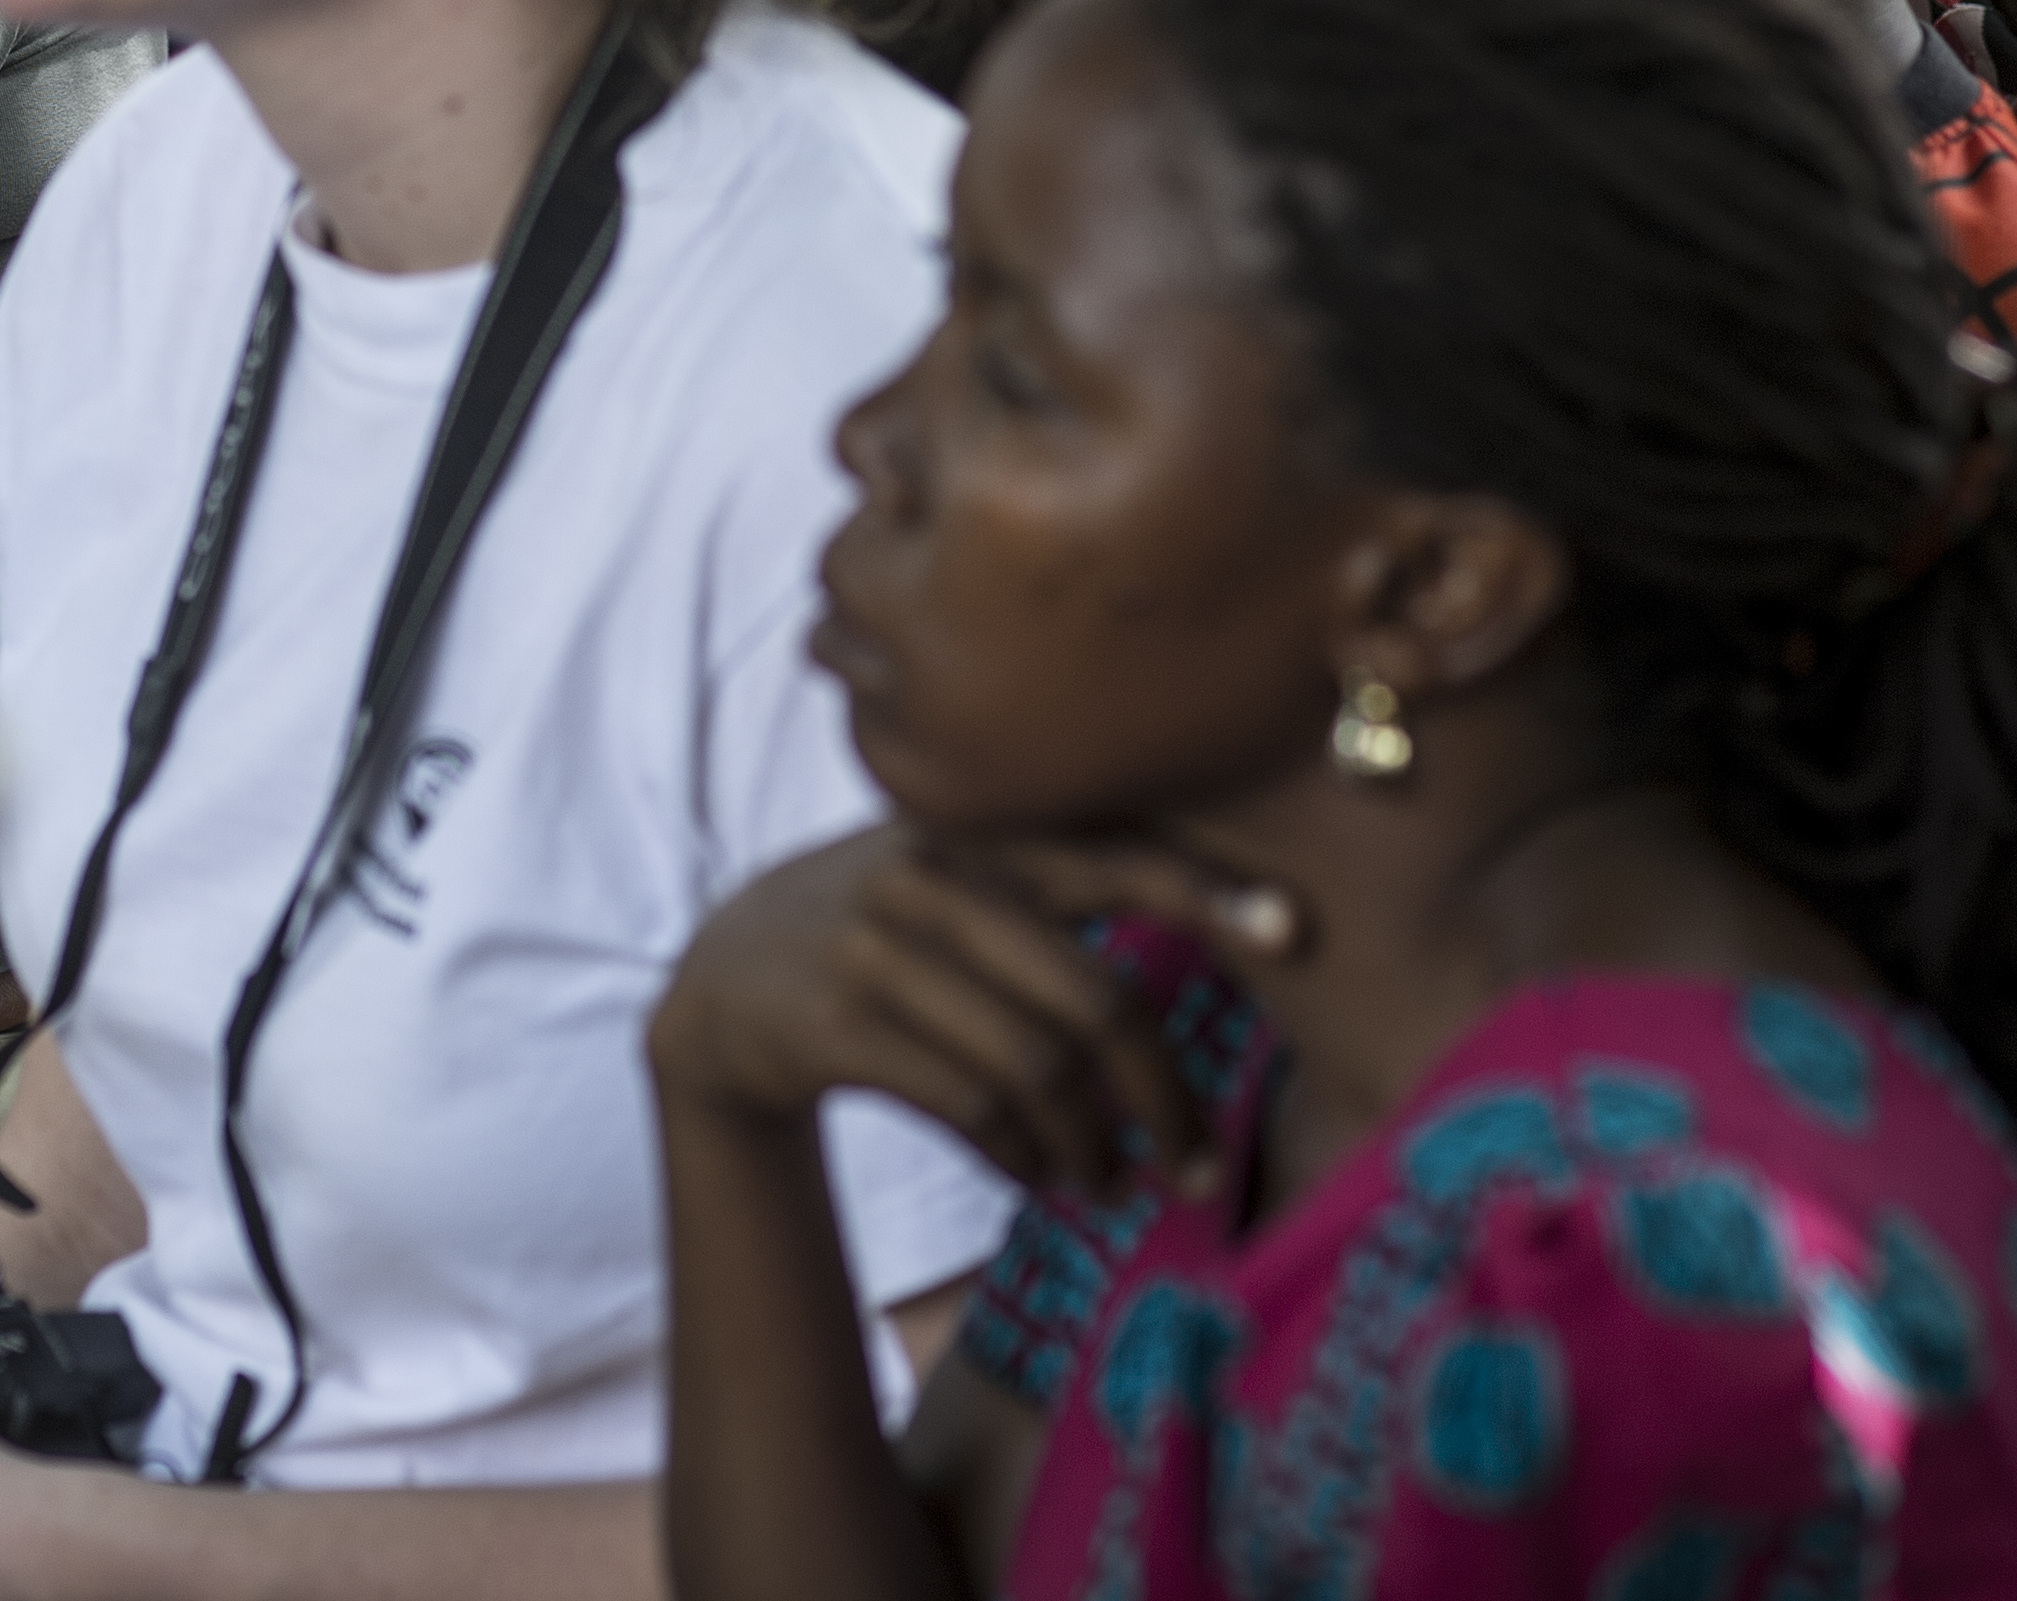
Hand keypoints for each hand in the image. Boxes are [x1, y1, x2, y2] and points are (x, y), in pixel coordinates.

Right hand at [650, 825, 1292, 1200]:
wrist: (721, 984)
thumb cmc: (878, 929)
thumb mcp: (948, 872)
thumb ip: (1052, 878)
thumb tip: (1222, 914)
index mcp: (973, 831)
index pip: (1111, 850)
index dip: (1205, 889)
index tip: (1295, 931)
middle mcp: (926, 879)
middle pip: (1091, 998)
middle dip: (1164, 1098)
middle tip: (1198, 1168)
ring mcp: (874, 950)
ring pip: (1034, 1070)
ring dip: (1091, 1149)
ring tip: (1112, 1185)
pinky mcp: (835, 1025)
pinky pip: (968, 1108)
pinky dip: (1022, 1159)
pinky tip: (1043, 1176)